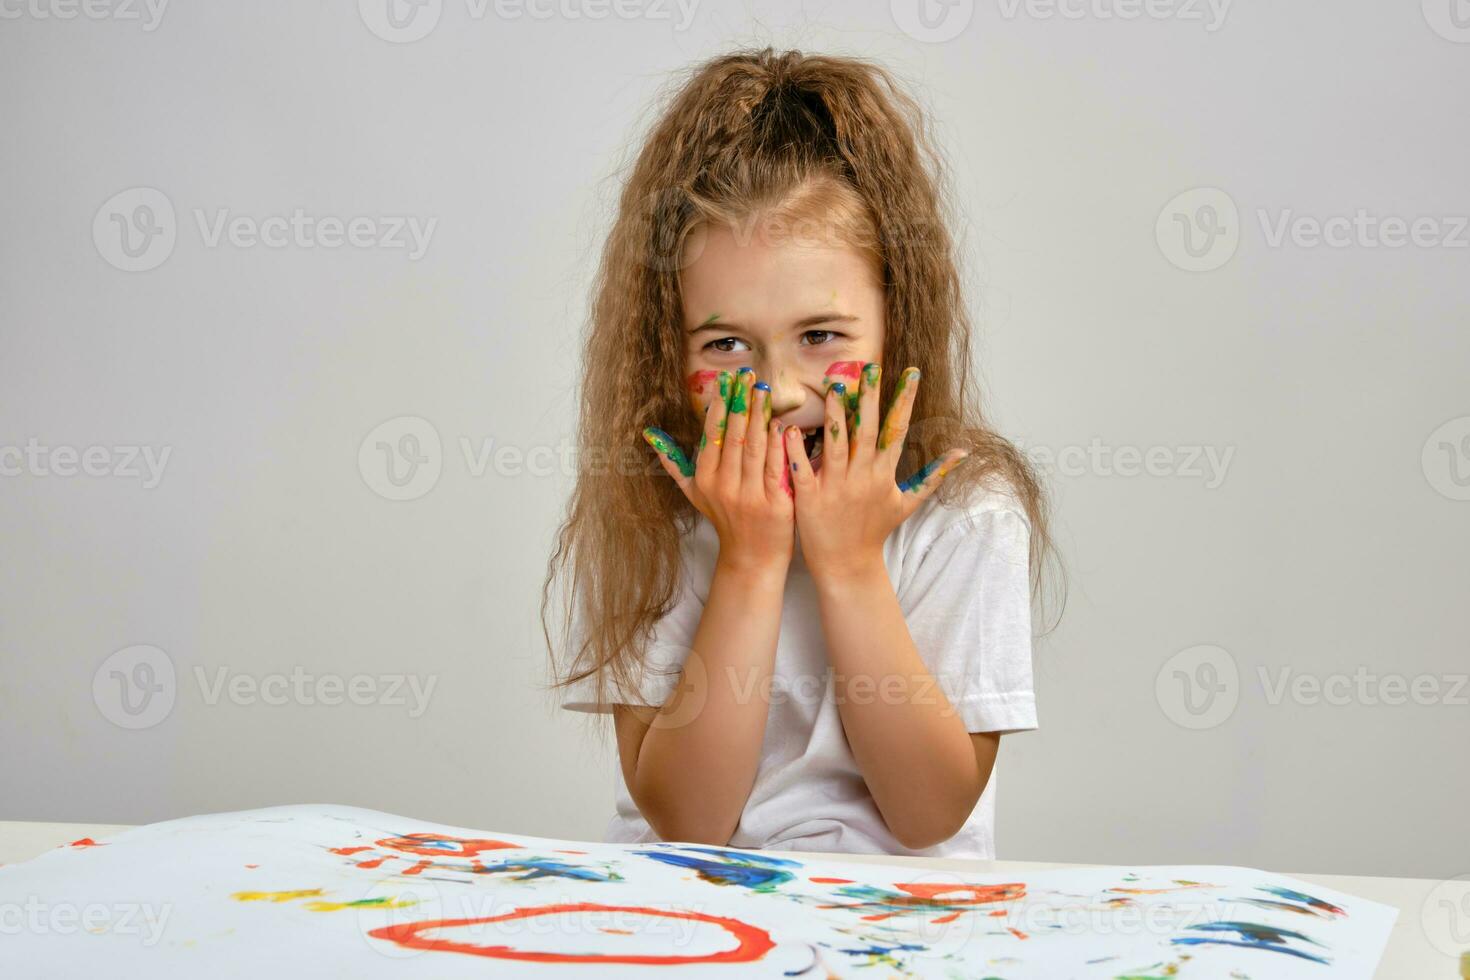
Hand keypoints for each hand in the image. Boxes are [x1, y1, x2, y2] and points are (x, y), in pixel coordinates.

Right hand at [643, 368, 794, 571]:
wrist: (751, 557)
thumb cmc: (724, 519)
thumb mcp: (694, 493)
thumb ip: (674, 462)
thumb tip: (649, 434)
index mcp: (705, 479)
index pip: (713, 434)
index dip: (721, 406)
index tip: (727, 381)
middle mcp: (724, 486)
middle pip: (734, 435)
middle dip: (741, 401)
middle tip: (748, 375)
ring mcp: (750, 495)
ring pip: (755, 446)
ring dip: (760, 414)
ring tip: (764, 390)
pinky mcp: (775, 504)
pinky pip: (776, 466)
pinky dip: (779, 443)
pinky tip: (781, 422)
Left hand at [785, 362, 967, 578]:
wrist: (847, 566)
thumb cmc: (874, 531)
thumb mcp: (907, 503)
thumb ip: (933, 476)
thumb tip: (964, 453)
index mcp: (884, 474)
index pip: (897, 429)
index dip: (905, 400)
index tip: (911, 372)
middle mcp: (863, 477)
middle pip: (867, 430)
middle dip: (869, 398)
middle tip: (869, 367)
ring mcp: (836, 487)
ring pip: (836, 445)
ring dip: (835, 416)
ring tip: (833, 386)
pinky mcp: (810, 498)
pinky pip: (803, 469)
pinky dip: (796, 450)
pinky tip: (791, 428)